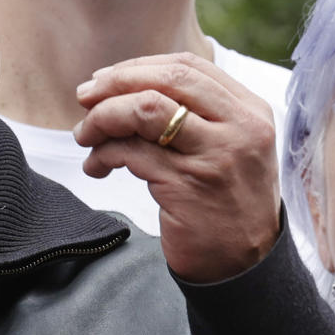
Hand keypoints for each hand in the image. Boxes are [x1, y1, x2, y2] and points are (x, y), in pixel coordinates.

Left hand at [74, 52, 281, 283]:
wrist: (244, 267)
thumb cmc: (227, 203)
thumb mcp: (230, 147)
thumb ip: (197, 114)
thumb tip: (127, 84)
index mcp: (250, 111)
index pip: (188, 67)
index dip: (138, 67)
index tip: (106, 79)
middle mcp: (239, 129)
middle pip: (166, 80)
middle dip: (115, 83)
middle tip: (85, 97)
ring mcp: (214, 157)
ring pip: (144, 110)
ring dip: (103, 117)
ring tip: (85, 135)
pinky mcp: (187, 187)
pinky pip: (130, 153)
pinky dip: (102, 155)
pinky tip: (95, 167)